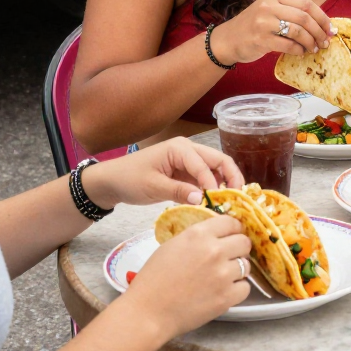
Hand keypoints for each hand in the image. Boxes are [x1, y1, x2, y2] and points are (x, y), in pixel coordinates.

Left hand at [84, 138, 243, 211]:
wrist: (112, 181)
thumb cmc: (130, 179)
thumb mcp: (153, 187)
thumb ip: (178, 191)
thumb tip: (201, 199)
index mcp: (179, 148)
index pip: (204, 165)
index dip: (213, 183)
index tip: (219, 202)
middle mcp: (188, 149)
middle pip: (218, 160)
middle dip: (230, 177)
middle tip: (238, 197)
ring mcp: (188, 160)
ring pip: (215, 168)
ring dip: (224, 182)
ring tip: (231, 201)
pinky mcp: (186, 172)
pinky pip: (205, 178)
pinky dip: (213, 188)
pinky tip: (218, 201)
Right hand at [126, 214, 252, 335]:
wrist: (148, 312)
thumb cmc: (154, 279)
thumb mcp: (173, 245)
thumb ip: (197, 237)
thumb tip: (216, 235)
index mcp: (199, 234)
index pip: (231, 222)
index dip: (233, 229)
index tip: (231, 236)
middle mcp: (215, 250)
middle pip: (244, 242)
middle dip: (238, 248)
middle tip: (229, 257)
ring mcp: (223, 274)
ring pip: (246, 265)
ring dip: (237, 270)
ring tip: (223, 276)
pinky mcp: (226, 297)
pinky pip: (245, 288)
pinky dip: (237, 289)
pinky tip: (224, 291)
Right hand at [214, 0, 332, 65]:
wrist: (228, 39)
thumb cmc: (254, 25)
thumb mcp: (271, 11)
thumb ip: (292, 13)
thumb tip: (323, 24)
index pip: (306, 3)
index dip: (322, 17)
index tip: (331, 28)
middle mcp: (269, 6)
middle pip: (304, 17)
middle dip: (319, 31)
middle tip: (325, 42)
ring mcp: (264, 23)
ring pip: (298, 31)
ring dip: (310, 42)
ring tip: (314, 49)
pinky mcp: (261, 40)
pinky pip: (288, 45)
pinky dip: (299, 50)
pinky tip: (301, 53)